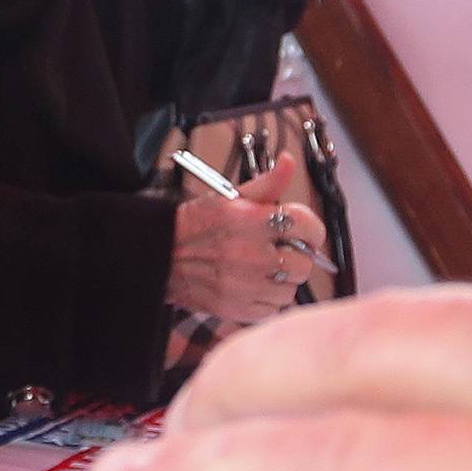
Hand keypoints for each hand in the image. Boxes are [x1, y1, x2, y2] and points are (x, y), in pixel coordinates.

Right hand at [166, 152, 323, 322]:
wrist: (160, 255)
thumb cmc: (196, 224)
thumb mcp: (229, 197)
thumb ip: (267, 184)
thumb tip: (289, 162)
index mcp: (250, 221)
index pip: (306, 226)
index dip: (311, 228)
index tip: (305, 231)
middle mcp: (250, 254)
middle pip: (304, 262)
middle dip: (297, 255)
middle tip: (282, 250)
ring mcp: (244, 285)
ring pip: (291, 289)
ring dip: (284, 279)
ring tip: (265, 269)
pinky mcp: (237, 308)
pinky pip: (273, 308)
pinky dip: (269, 299)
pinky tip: (254, 285)